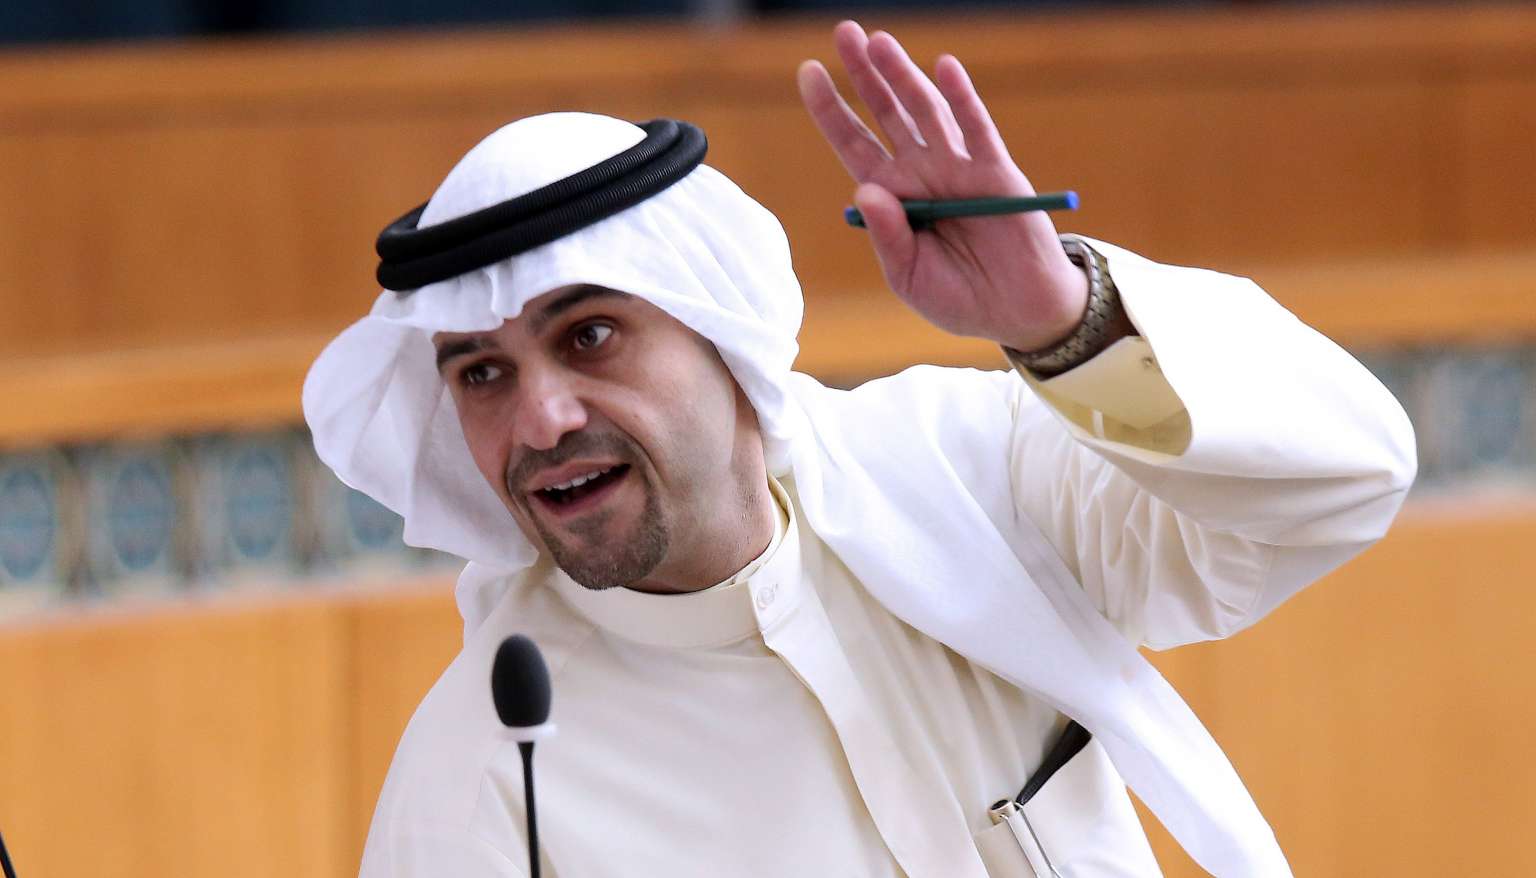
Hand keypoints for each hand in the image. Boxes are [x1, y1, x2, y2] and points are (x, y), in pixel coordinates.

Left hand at [797, 21, 1088, 352]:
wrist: (1017, 311)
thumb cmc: (957, 297)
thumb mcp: (909, 276)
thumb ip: (887, 236)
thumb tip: (867, 188)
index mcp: (892, 196)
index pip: (853, 143)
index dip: (831, 109)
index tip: (809, 71)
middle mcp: (921, 172)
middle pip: (886, 113)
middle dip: (864, 74)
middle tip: (845, 33)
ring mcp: (958, 167)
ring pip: (926, 111)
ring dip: (904, 75)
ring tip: (879, 43)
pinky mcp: (995, 172)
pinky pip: (976, 129)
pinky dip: (961, 98)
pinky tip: (943, 67)